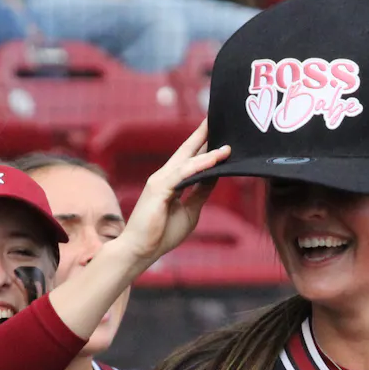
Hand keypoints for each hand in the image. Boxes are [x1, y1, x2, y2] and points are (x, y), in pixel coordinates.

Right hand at [111, 119, 227, 265]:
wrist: (140, 251)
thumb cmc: (161, 234)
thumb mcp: (190, 210)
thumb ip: (201, 192)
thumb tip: (216, 176)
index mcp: (171, 182)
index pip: (189, 158)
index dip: (203, 144)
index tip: (219, 132)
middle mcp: (164, 176)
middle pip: (186, 151)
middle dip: (202, 135)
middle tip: (218, 119)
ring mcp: (160, 181)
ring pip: (188, 160)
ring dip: (208, 151)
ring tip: (228, 145)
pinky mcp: (159, 189)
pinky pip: (184, 173)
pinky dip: (200, 165)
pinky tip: (216, 159)